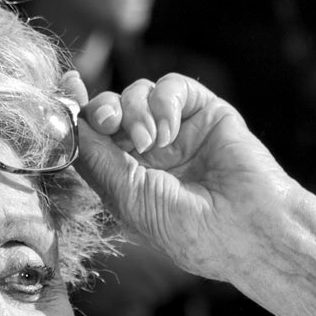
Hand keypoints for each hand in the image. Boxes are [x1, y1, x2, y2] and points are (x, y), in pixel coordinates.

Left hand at [63, 70, 298, 289]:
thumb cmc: (190, 229)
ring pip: (137, 93)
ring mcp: (178, 130)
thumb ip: (97, 161)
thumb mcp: (129, 198)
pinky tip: (171, 131)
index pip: (95, 137)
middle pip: (111, 109)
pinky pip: (172, 86)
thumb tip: (71, 125)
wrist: (248, 229)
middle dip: (103, 111)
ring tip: (152, 142)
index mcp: (128, 177)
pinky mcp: (205, 112)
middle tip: (110, 124)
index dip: (78, 112)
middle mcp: (150, 152)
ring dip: (136, 112)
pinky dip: (164, 102)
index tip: (67, 89)